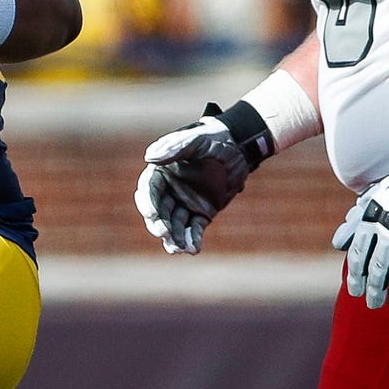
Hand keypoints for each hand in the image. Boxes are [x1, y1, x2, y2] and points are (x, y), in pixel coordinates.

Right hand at [135, 112, 255, 254]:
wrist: (240, 148)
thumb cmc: (215, 139)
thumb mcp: (196, 140)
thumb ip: (174, 148)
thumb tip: (149, 158)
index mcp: (162, 172)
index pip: (149, 190)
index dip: (148, 203)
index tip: (152, 214)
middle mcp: (170, 190)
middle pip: (158, 212)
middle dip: (159, 225)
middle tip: (165, 233)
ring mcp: (185, 203)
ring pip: (174, 225)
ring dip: (174, 238)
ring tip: (179, 249)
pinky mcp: (201, 213)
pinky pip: (193, 229)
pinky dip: (193, 239)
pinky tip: (194, 249)